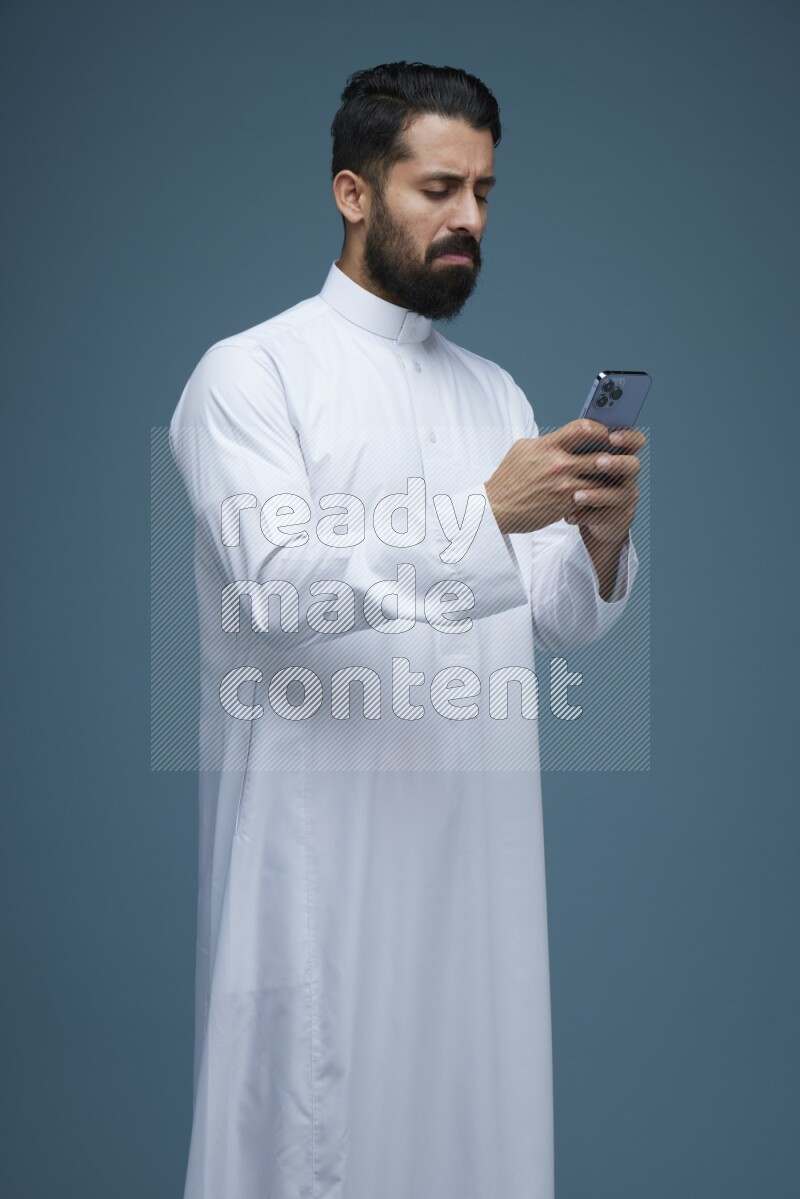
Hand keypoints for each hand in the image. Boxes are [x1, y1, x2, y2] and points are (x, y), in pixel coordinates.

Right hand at [484, 418, 641, 535]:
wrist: (497, 508)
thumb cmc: (509, 477)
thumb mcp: (523, 449)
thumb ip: (547, 441)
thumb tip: (567, 436)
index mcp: (547, 446)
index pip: (584, 428)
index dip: (600, 429)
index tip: (605, 433)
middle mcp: (558, 464)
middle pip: (601, 454)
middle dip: (615, 455)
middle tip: (622, 454)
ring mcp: (564, 486)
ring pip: (602, 479)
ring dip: (612, 478)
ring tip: (618, 475)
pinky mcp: (566, 504)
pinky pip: (592, 498)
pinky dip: (600, 495)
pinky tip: (605, 493)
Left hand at [565, 426, 645, 544]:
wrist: (584, 514)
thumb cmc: (579, 479)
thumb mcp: (578, 462)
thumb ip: (579, 449)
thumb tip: (564, 435)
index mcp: (620, 454)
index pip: (634, 440)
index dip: (627, 437)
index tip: (611, 437)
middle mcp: (627, 474)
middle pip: (632, 465)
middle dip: (616, 463)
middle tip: (599, 463)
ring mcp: (626, 496)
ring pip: (620, 494)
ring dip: (597, 494)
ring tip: (576, 497)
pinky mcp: (619, 517)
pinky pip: (606, 516)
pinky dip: (586, 516)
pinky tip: (569, 516)